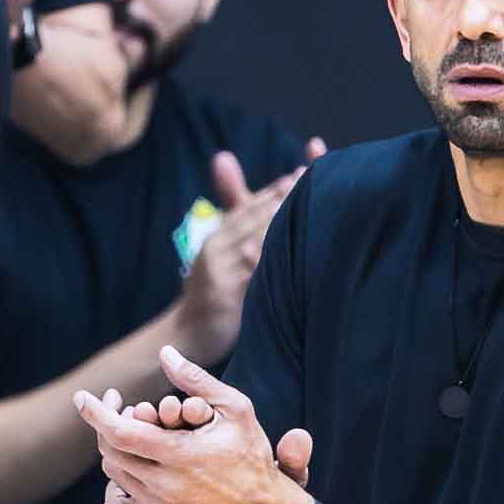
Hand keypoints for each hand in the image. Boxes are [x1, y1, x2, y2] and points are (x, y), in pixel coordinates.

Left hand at [79, 350, 312, 503]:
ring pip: (114, 475)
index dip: (95, 413)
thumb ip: (197, 380)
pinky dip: (115, 487)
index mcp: (181, 454)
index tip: (82, 397)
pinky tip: (131, 471)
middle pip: (111, 451)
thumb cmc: (252, 456)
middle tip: (119, 410)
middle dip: (107, 426)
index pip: (120, 432)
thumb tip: (165, 352)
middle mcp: (165, 486)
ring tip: (132, 436)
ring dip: (116, 451)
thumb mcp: (236, 410)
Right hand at [167, 142, 324, 366]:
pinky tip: (301, 254)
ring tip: (314, 210)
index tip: (304, 172)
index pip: (252, 204)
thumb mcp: (220, 254)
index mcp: (218, 235)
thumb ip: (236, 218)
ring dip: (286, 224)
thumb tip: (237, 168)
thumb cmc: (213, 292)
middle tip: (317, 181)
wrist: (185, 334)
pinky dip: (277, 262)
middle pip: (258, 217)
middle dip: (287, 198)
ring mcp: (220, 270)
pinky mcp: (226, 295)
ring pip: (259, 241)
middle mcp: (217, 247)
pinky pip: (256, 275)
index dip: (279, 187)